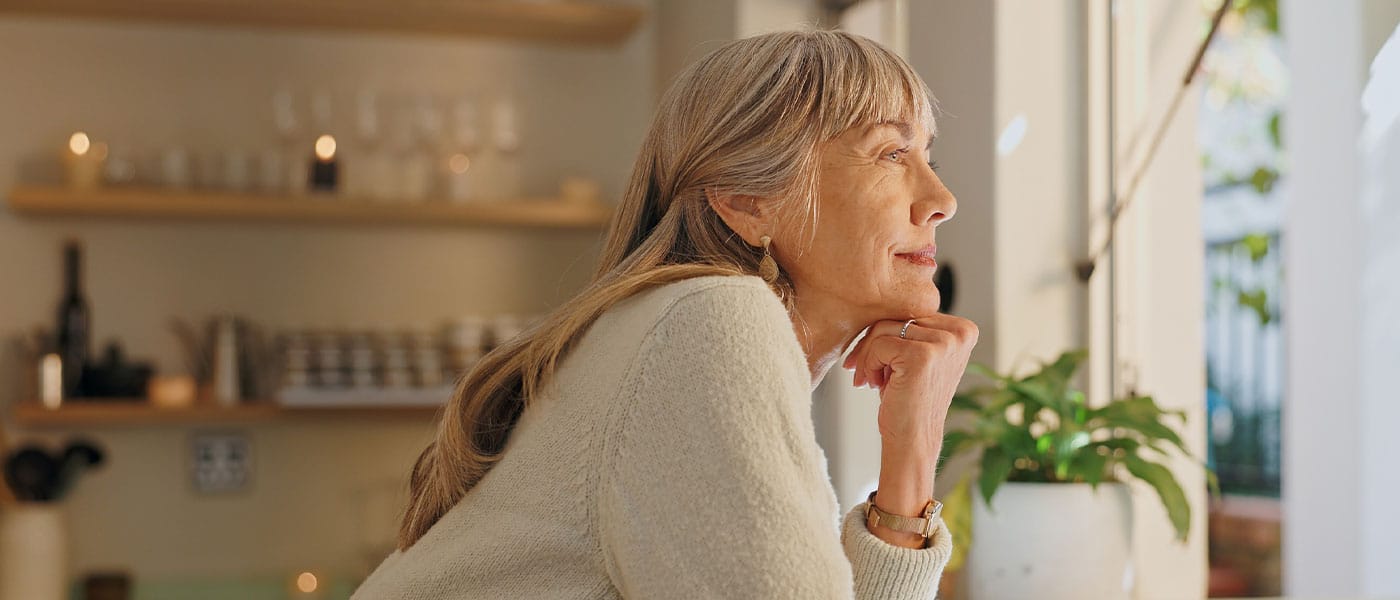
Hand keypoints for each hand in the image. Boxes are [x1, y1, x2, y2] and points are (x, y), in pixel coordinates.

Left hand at [842, 314, 978, 451]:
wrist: (912, 439)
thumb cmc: (909, 398)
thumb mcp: (917, 356)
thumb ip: (912, 328)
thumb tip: (877, 296)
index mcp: (964, 329)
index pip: (911, 311)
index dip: (887, 334)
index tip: (876, 361)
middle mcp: (960, 333)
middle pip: (897, 316)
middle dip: (873, 344)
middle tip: (865, 373)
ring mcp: (944, 343)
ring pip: (884, 328)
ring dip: (869, 356)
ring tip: (871, 381)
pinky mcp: (923, 355)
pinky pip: (879, 344)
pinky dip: (869, 364)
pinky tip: (874, 385)